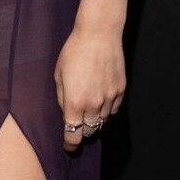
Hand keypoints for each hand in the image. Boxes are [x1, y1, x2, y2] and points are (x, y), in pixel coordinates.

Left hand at [55, 26, 124, 152]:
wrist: (99, 34)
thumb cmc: (74, 51)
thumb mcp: (59, 75)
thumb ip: (62, 98)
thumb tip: (67, 111)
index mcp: (75, 103)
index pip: (73, 136)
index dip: (70, 144)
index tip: (69, 145)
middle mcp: (94, 105)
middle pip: (89, 131)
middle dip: (82, 131)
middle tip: (78, 124)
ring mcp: (109, 98)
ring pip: (103, 121)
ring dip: (95, 119)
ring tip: (89, 107)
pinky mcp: (120, 90)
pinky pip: (113, 109)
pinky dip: (107, 109)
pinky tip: (100, 98)